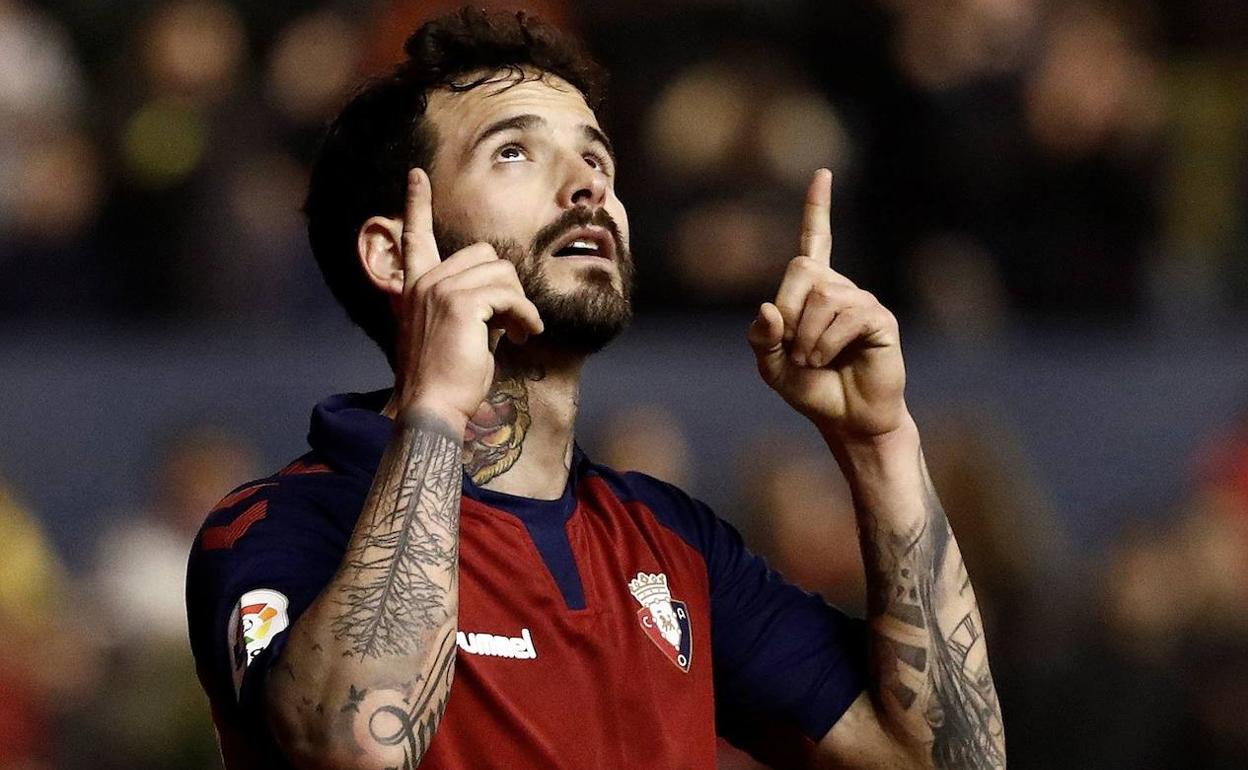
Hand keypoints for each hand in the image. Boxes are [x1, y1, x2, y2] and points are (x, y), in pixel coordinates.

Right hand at [394, 168, 543, 424]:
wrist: (432, 406)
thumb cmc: (447, 380)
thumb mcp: (456, 334)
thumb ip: (473, 306)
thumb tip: (505, 300)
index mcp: (416, 287)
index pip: (415, 236)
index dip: (417, 203)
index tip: (417, 174)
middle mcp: (424, 282)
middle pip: (485, 255)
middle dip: (508, 288)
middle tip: (516, 322)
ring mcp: (440, 289)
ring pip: (502, 273)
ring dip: (520, 305)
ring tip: (520, 332)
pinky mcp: (460, 302)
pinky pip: (509, 294)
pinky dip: (525, 315)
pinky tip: (524, 335)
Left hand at [747, 169, 906, 441]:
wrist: (847, 420)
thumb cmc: (811, 390)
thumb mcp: (771, 367)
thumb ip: (761, 338)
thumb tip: (768, 309)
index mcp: (813, 291)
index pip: (815, 240)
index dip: (818, 208)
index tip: (823, 174)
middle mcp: (839, 288)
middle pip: (802, 270)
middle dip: (788, 313)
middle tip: (795, 351)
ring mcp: (861, 301)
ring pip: (822, 298)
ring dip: (807, 338)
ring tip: (813, 361)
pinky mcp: (879, 319)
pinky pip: (846, 317)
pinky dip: (827, 344)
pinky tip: (830, 359)